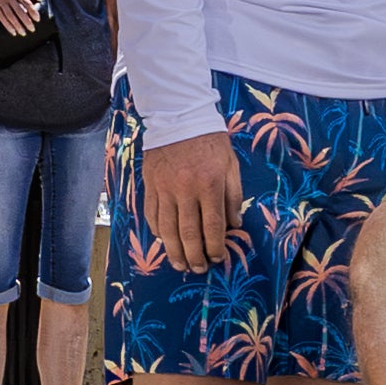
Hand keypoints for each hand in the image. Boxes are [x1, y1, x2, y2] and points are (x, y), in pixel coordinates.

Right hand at [0, 0, 43, 36]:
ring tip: (23, 32)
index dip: (33, 11)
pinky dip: (8, 25)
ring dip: (17, 25)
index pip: (26, 2)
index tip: (37, 19)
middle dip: (26, 21)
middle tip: (32, 29)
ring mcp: (1, 1)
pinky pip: (2, 17)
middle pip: (19, 11)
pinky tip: (12, 31)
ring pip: (11, 16)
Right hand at [137, 127, 243, 272]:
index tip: (218, 258)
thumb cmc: (210, 140)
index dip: (215, 246)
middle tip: (199, 269)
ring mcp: (165, 188)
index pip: (213, 225)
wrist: (178, 116)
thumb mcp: (231, 164)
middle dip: (195, 256)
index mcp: (210, 184)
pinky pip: (152, 215)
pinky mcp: (150, 185)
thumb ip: (233, 196)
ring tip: (180, 264)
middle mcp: (186, 189)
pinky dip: (158, 232)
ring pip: (167, 229)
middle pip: (188, 233)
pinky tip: (165, 242)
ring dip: (174, 251)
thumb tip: (235, 224)